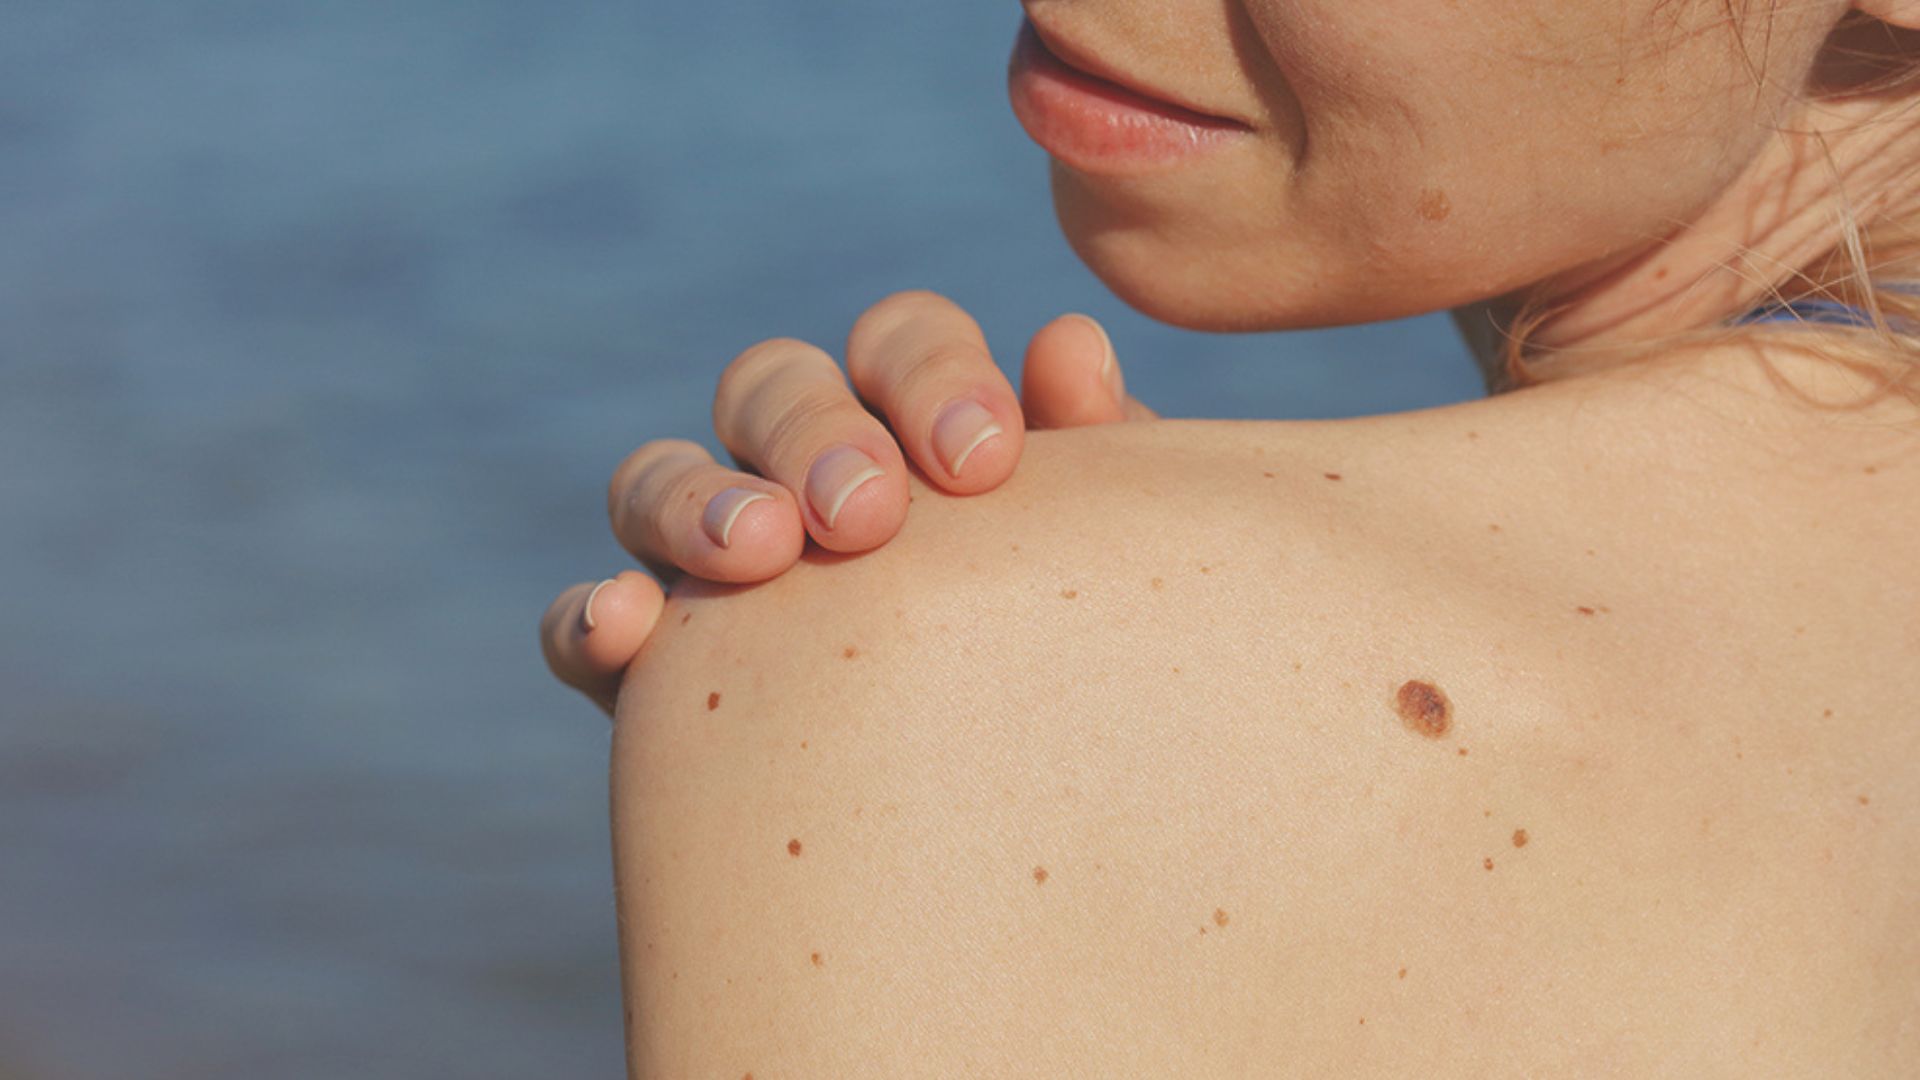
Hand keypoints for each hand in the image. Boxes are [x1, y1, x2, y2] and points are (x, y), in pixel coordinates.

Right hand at [539, 290, 1155, 714]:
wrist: (1012, 823)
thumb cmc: (1071, 661)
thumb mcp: (1092, 563)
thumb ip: (1091, 458)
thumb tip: (1068, 344)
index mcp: (910, 423)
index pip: (899, 344)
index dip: (932, 376)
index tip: (985, 461)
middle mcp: (795, 470)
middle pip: (770, 388)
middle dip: (814, 435)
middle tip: (866, 514)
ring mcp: (707, 558)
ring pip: (657, 480)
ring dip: (696, 501)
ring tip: (755, 555)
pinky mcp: (644, 666)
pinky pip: (586, 620)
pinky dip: (594, 614)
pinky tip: (626, 627)